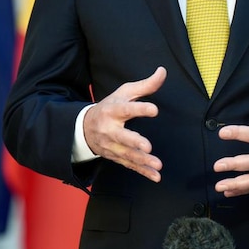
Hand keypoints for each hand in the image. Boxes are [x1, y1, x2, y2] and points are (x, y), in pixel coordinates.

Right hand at [82, 66, 165, 181]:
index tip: (154, 110)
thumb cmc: (110, 106)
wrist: (85, 127)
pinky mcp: (116, 157)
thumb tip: (163, 71)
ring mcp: (111, 145)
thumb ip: (145, 85)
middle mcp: (110, 129)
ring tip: (158, 165)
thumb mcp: (124, 92)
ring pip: (127, 154)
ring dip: (142, 161)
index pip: (126, 109)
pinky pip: (130, 165)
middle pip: (122, 137)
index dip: (140, 109)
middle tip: (147, 146)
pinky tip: (156, 176)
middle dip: (134, 142)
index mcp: (112, 110)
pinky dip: (143, 172)